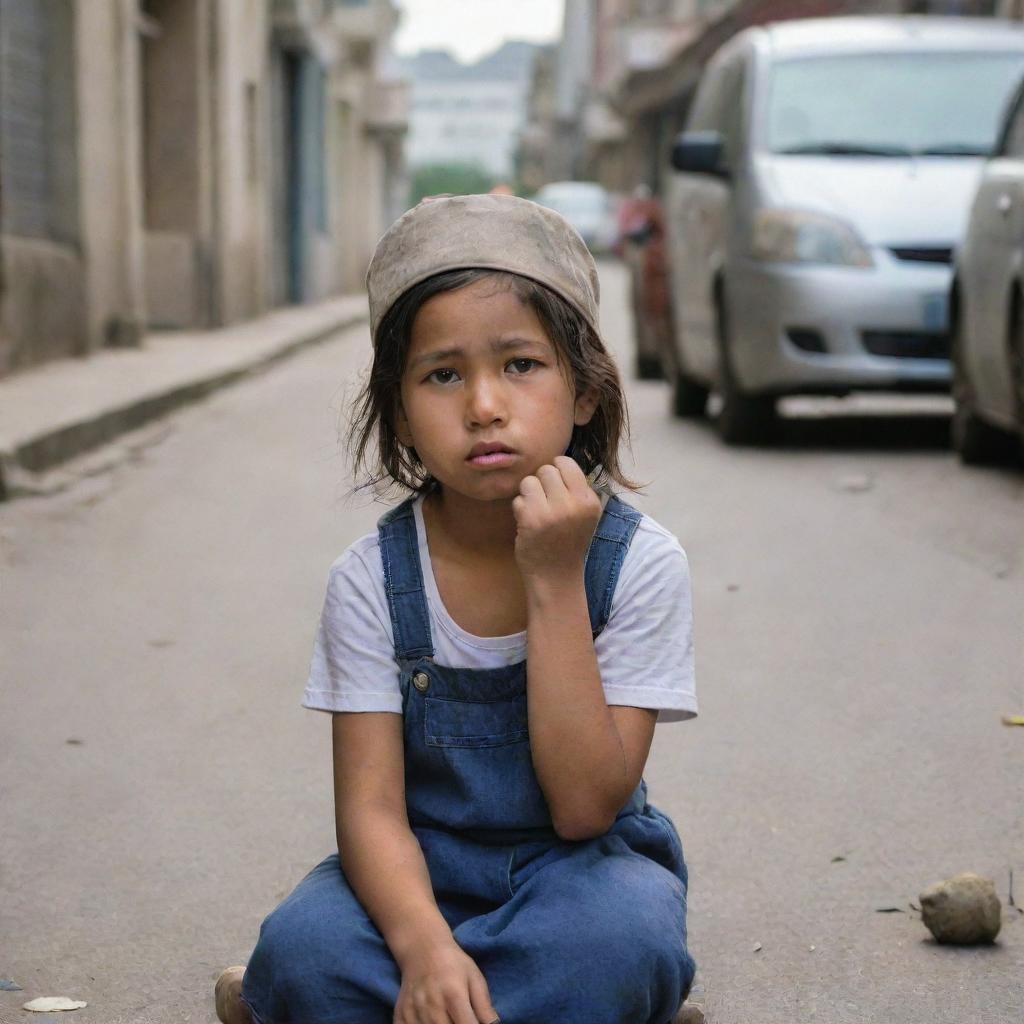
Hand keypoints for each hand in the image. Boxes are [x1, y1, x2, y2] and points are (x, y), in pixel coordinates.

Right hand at [394, 940, 498, 1023]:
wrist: (422, 948)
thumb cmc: (453, 963)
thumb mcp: (474, 978)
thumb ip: (484, 1006)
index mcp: (454, 995)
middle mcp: (432, 1005)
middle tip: (460, 1018)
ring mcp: (413, 1011)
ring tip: (447, 1017)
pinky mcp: (400, 1015)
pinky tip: (430, 1020)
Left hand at [512, 456, 602, 581]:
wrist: (556, 576)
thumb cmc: (567, 542)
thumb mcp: (584, 514)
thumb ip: (574, 489)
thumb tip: (555, 462)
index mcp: (589, 501)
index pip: (567, 463)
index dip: (556, 471)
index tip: (554, 487)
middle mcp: (573, 504)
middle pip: (546, 469)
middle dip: (541, 483)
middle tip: (544, 502)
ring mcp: (552, 511)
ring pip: (529, 481)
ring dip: (528, 495)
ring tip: (536, 512)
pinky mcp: (531, 519)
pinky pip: (518, 498)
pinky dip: (520, 509)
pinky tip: (528, 524)